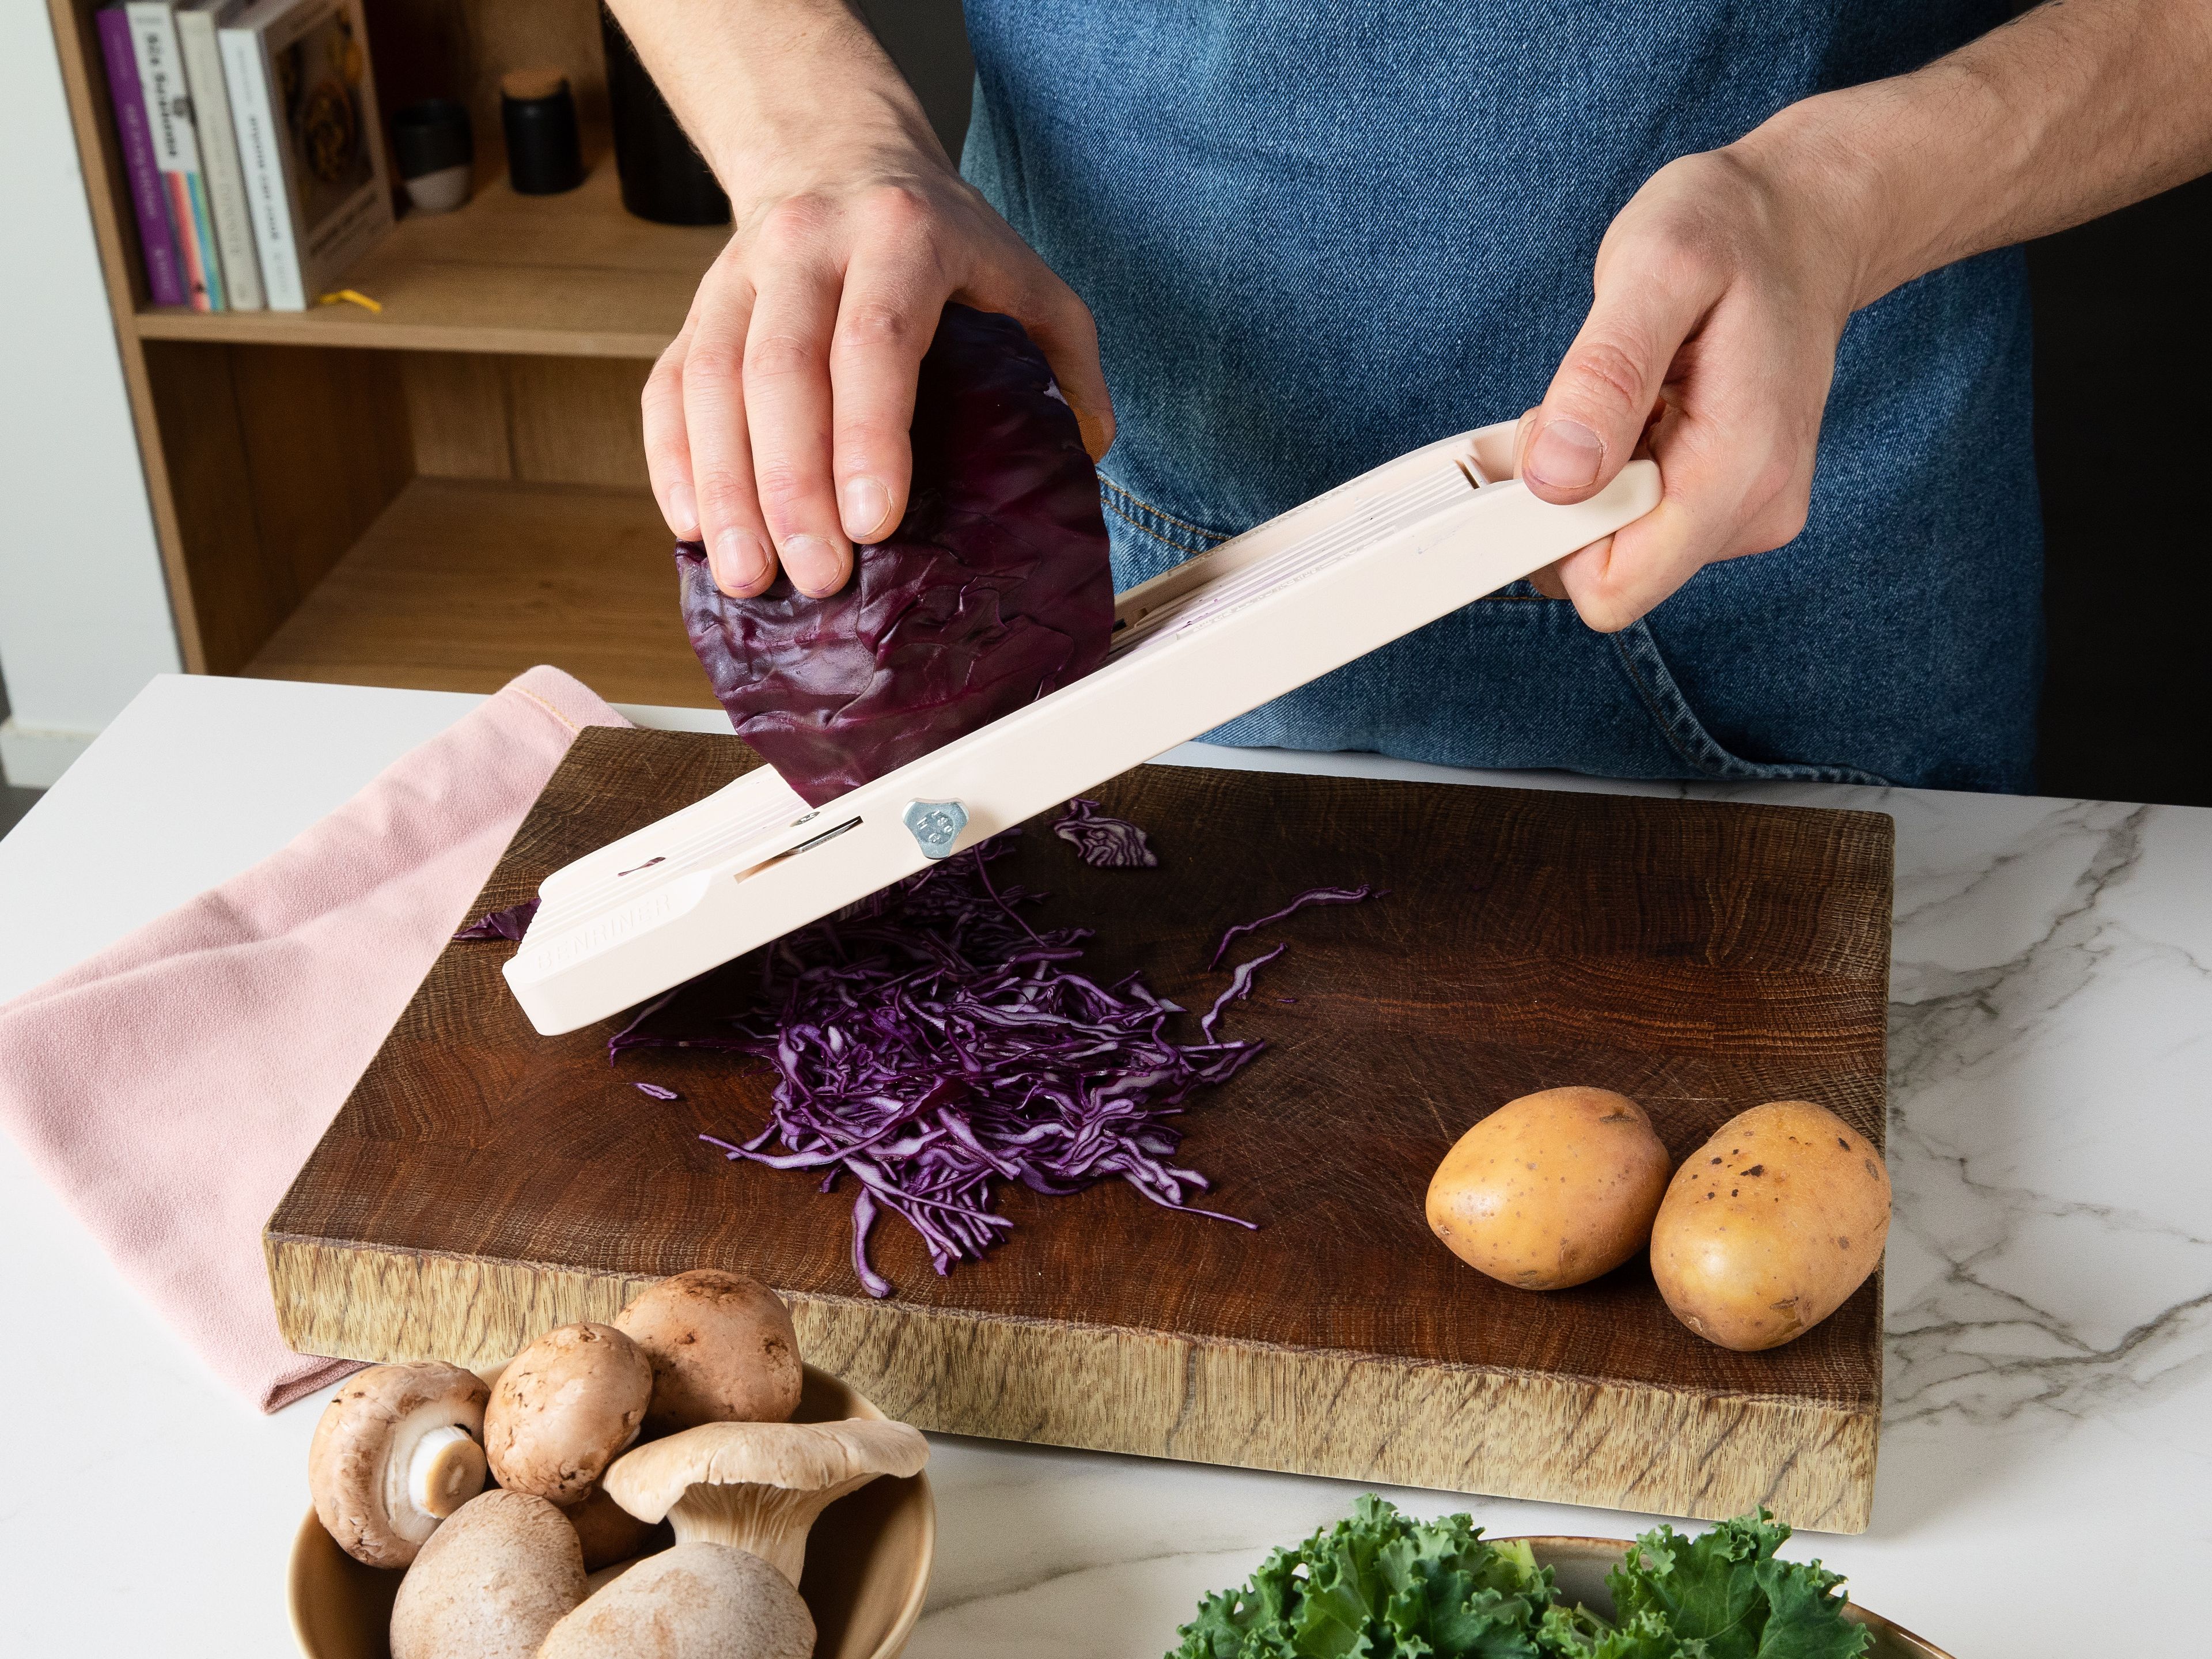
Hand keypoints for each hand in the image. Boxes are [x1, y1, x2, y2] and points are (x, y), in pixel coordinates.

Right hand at [648, 147, 1112, 598]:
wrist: (837, 155)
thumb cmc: (936, 238)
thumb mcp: (1023, 277)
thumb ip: (1065, 361)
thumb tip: (1087, 450)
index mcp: (899, 234)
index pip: (876, 339)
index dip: (870, 435)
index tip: (875, 523)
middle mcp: (805, 245)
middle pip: (780, 370)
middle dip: (793, 486)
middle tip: (817, 575)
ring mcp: (737, 275)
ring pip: (709, 384)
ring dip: (728, 490)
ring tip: (751, 576)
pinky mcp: (695, 309)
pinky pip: (667, 388)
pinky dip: (676, 464)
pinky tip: (698, 531)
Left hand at [1514, 141, 1868, 630]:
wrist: (1801, 225)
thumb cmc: (1732, 233)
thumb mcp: (1656, 267)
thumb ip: (1605, 375)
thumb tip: (1555, 479)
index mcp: (1742, 469)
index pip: (1616, 587)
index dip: (1552, 532)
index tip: (1547, 448)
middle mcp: (1755, 510)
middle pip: (1608, 572)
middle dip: (1564, 500)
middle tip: (1578, 405)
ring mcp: (1744, 512)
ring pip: (1614, 549)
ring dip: (1587, 481)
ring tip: (1618, 397)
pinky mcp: (1725, 504)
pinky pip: (1632, 524)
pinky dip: (1608, 475)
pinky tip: (1635, 412)